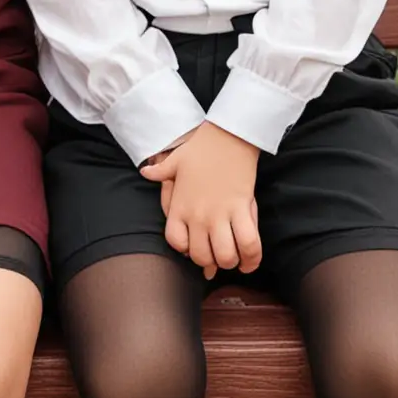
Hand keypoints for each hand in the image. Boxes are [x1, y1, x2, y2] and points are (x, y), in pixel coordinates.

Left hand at [140, 122, 260, 279]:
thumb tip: (145, 172)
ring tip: (236, 260)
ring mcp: (220, 214)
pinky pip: (248, 243)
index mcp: (180, 207)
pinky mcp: (242, 209)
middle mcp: (198, 216)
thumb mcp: (175, 160)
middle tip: (219, 257)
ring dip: (231, 262)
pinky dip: (252, 257)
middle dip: (212, 262)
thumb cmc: (202, 147)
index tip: (197, 248)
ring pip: (225, 256)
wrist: (228, 135)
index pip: (177, 243)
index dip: (187, 251)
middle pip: (202, 256)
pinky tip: (250, 261)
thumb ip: (159, 171)